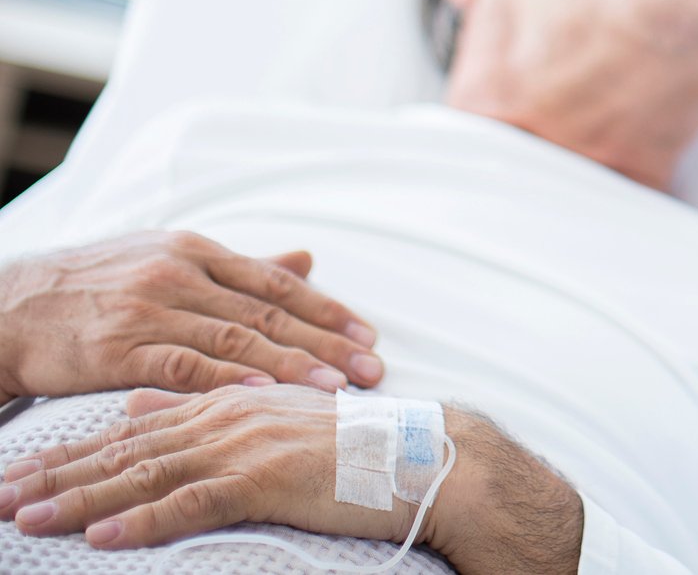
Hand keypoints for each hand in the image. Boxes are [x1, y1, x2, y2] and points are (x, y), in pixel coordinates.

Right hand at [0, 231, 383, 398]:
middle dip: (326, 343)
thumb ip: (240, 267)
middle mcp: (180, 273)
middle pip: (268, 312)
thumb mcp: (168, 259)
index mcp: (196, 251)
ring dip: (291, 365)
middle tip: (372, 369)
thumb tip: (307, 257)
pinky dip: (226, 378)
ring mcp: (149, 309)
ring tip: (335, 387)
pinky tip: (261, 393)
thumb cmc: (94, 286)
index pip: (277, 283)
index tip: (368, 334)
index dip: (327, 310)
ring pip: (235, 338)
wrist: (7, 308)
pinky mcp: (118, 347)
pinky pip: (183, 365)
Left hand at [0, 384, 410, 550]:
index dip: (69, 449)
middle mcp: (225, 416)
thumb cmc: (350, 446)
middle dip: (54, 474)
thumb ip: (202, 405)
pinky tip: (102, 537)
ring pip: (145, 473)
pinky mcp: (265, 477)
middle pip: (123, 449)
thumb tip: (139, 404)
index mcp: (224, 400)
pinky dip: (144, 520)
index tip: (17, 469)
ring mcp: (244, 444)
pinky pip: (193, 502)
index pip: (129, 428)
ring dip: (79, 498)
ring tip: (25, 518)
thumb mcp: (269, 418)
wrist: (418, 457)